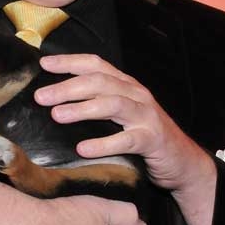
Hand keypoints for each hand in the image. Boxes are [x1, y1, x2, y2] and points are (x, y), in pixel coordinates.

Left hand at [35, 54, 216, 224]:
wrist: (183, 162)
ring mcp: (146, 116)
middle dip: (67, 87)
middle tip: (41, 97)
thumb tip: (56, 103)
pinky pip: (127, 140)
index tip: (43, 65)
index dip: (70, 62)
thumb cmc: (144, 137)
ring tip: (57, 115)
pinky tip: (83, 149)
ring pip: (112, 104)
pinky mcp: (152, 140)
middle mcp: (136, 95)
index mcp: (126, 85)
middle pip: (100, 82)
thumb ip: (97, 104)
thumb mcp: (121, 116)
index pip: (96, 64)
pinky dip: (103, 144)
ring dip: (82, 108)